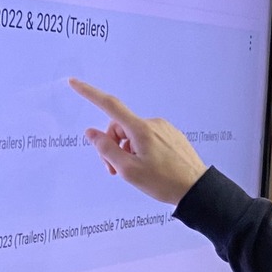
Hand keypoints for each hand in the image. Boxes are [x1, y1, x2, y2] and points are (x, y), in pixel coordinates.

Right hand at [69, 80, 207, 205]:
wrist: (197, 189)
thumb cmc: (163, 182)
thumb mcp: (129, 170)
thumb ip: (107, 150)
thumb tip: (91, 132)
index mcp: (141, 129)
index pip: (110, 105)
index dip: (90, 93)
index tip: (74, 83)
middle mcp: (152, 123)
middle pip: (119, 127)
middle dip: (112, 145)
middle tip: (113, 170)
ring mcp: (164, 129)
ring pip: (133, 134)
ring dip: (126, 150)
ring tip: (133, 172)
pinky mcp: (171, 136)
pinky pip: (147, 138)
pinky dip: (140, 150)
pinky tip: (148, 168)